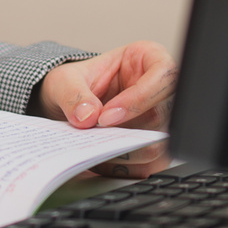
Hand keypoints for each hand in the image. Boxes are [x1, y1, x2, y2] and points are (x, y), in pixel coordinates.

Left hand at [36, 40, 177, 177]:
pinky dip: (125, 168)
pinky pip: (150, 165)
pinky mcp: (154, 147)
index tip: (106, 116)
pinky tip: (103, 160)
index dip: (139, 98)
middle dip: (127, 132)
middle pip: (163, 116)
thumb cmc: (73, 83)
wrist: (66, 107)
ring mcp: (160, 121)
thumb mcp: (64, 79)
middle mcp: (160, 90)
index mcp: (148, 59)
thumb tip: (87, 116)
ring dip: (124, 152)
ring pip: (159, 144)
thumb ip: (73, 94)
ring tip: (96, 147)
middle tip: (97, 135)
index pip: (163, 76)